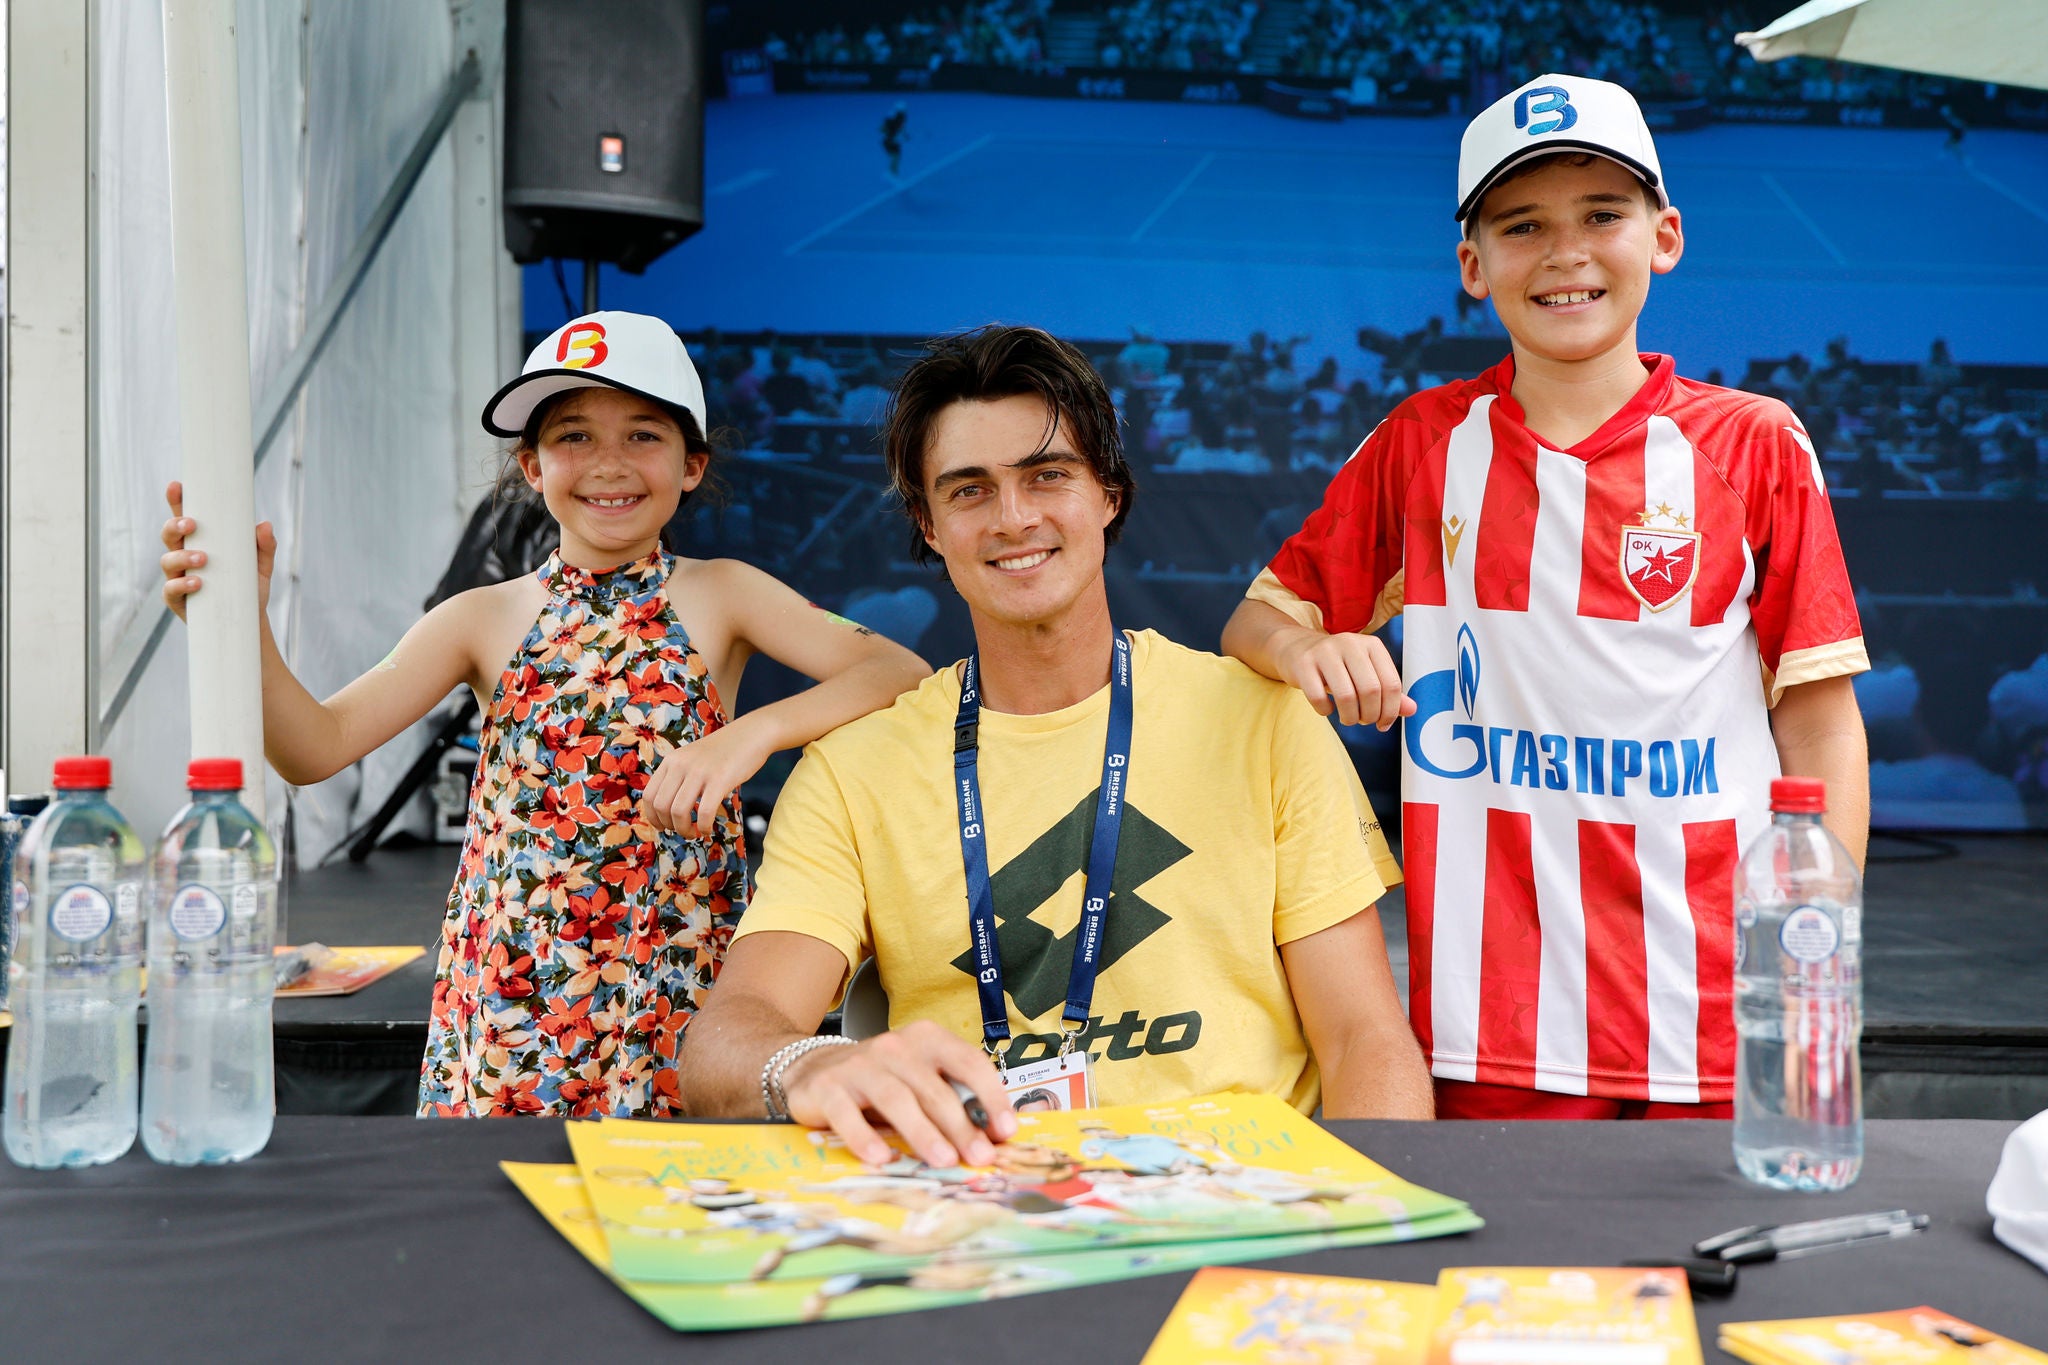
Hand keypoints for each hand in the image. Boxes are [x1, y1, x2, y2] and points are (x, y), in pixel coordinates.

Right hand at [160, 480, 275, 619]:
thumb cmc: (248, 587)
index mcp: (199, 542)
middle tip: (191, 524)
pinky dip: (182, 584)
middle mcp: (183, 557)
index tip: (177, 486)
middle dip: (174, 526)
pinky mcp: (177, 600)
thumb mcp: (261, 565)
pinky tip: (197, 582)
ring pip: (167, 560)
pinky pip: (170, 590)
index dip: (177, 501)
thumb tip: (265, 525)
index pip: (184, 518)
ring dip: (182, 557)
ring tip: (203, 559)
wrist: (249, 621)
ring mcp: (177, 578)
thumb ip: (265, 546)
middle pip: (168, 535)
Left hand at [638, 718, 774, 838]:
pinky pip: (705, 812)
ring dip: (684, 830)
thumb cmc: (724, 751)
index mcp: (671, 760)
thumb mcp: (692, 758)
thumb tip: (668, 808)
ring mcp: (700, 772)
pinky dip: (704, 827)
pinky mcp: (720, 780)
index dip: (652, 817)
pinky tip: (708, 829)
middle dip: (669, 826)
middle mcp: (681, 765)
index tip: (663, 826)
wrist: (751, 734)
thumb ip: (678, 776)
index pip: (649, 795)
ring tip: (694, 832)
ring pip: (678, 812)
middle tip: (682, 831)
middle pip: (661, 806)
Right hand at [780, 1020, 1016, 1167]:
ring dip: (923, 1132)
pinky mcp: (827, 1087)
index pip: (968, 1062)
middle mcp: (895, 1047)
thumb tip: (995, 1137)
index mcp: (927, 1040)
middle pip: (934, 1088)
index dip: (990, 1096)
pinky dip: (865, 1137)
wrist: (813, 1068)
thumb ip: (952, 1099)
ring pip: (897, 1099)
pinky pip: (848, 1114)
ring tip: (943, 1160)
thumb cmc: (881, 1080)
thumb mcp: (919, 1079)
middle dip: (961, 1125)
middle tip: (979, 1157)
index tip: (1005, 1130)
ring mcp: (859, 1065)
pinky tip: (881, 1159)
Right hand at [1272, 627, 1414, 729]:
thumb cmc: (1338, 666)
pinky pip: (1319, 698)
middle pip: (1370, 691)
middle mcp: (1350, 644)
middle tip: (1364, 720)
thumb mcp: (1366, 673)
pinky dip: (1325, 711)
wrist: (1297, 649)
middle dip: (1370, 715)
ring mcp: (1325, 652)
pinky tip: (1327, 708)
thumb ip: (1388, 691)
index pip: (1391, 684)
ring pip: (1346, 696)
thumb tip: (1412, 710)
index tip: (1383, 724)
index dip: (1391, 711)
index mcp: (1372, 645)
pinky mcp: (1303, 664)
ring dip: (1350, 717)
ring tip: (1348, 718)